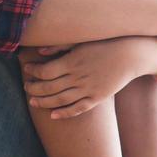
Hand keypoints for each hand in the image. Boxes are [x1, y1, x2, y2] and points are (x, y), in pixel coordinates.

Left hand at [21, 39, 152, 118]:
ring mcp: (88, 89)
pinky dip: (65, 113)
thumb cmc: (104, 44)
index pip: (45, 71)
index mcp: (72, 61)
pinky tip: (53, 115)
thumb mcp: (81, 41)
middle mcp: (78, 77)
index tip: (26, 69)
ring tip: (33, 102)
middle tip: (26, 87)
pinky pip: (78, 108)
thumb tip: (40, 52)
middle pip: (49, 87)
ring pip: (60, 100)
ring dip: (44, 102)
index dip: (32, 71)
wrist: (130, 55)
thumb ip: (60, 46)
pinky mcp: (97, 97)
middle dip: (34, 88)